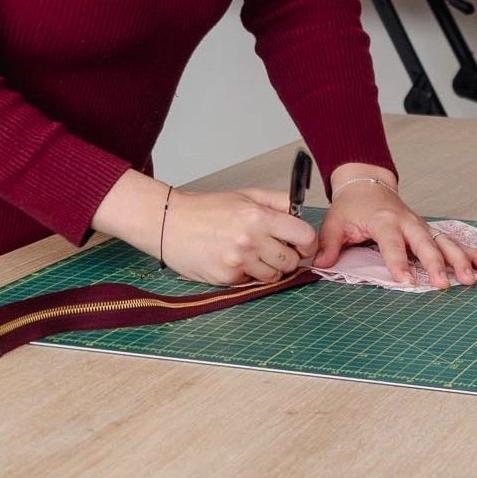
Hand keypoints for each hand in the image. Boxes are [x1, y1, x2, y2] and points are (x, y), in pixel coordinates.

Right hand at [162, 188, 319, 286]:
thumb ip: (277, 201)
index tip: (301, 243)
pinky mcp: (227, 278)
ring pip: (274, 275)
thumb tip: (301, 211)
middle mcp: (251, 239)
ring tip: (248, 252)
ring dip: (267, 267)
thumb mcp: (244, 195)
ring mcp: (239, 261)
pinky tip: (232, 259)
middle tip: (270, 247)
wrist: (169, 222)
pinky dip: (246, 274)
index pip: (305, 236)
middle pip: (292, 261)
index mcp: (258, 216)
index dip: (307, 242)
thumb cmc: (205, 209)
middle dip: (286, 256)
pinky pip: (251, 282)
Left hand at [315, 180, 476, 288]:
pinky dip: (472, 254)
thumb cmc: (352, 206)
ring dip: (460, 260)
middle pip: (424, 243)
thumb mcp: (335, 221)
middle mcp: (406, 222)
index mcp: (382, 220)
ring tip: (472, 279)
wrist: (367, 184)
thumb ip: (330, 243)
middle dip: (435, 264)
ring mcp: (422, 226)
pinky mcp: (431, 230)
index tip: (405, 281)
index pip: (391, 243)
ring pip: (445, 242)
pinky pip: (454, 242)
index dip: (398, 262)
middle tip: (444, 284)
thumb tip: (321, 263)